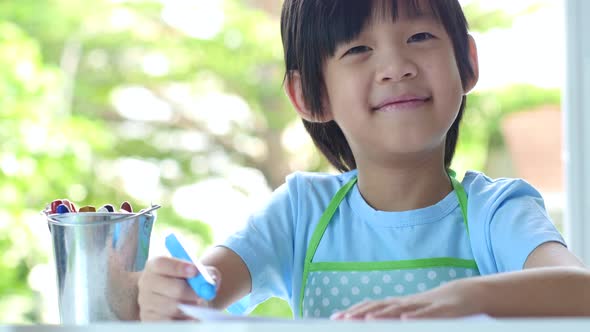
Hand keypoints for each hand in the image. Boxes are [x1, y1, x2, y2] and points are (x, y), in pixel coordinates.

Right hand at [137, 256, 220, 320]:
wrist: (185, 299)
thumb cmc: (191, 281)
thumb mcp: (201, 272)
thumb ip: (208, 273)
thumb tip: (209, 282)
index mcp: (155, 265)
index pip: (161, 263)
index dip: (178, 267)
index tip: (195, 271)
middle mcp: (146, 283)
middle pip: (172, 288)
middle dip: (191, 292)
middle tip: (200, 294)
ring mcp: (146, 302)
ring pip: (173, 307)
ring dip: (189, 307)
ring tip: (193, 303)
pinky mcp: (149, 319)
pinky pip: (170, 322)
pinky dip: (183, 319)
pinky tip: (186, 314)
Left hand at [331, 278, 483, 319]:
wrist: (466, 295)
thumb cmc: (435, 308)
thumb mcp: (412, 314)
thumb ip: (392, 317)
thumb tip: (369, 320)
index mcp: (398, 305)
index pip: (371, 307)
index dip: (353, 312)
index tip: (335, 318)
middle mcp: (407, 303)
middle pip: (380, 307)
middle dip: (360, 313)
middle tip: (342, 320)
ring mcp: (423, 305)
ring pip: (400, 310)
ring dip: (383, 315)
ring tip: (366, 320)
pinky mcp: (442, 311)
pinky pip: (428, 314)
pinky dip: (416, 317)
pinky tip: (406, 319)